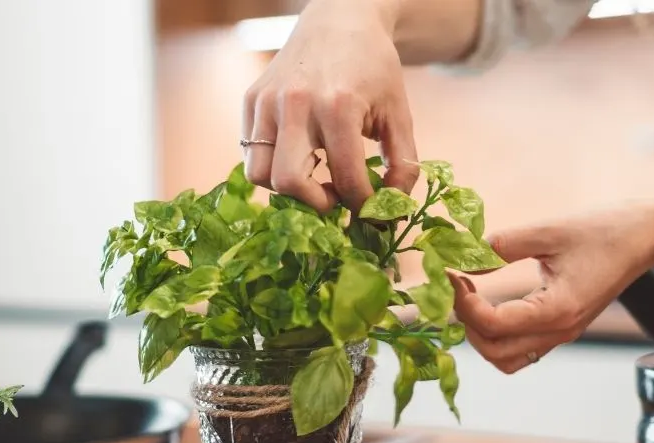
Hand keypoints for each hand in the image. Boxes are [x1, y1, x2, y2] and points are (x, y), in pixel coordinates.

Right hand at [241, 0, 419, 211]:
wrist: (339, 18)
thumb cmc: (373, 67)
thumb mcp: (399, 113)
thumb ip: (404, 165)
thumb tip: (392, 213)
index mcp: (338, 106)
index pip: (346, 180)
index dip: (362, 206)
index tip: (369, 211)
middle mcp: (295, 104)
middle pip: (290, 183)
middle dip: (315, 202)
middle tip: (334, 196)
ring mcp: (267, 101)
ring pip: (260, 174)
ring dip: (287, 189)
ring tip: (313, 176)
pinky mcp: (251, 100)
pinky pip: (250, 154)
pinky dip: (272, 167)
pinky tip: (299, 155)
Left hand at [449, 206, 653, 373]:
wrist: (646, 237)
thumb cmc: (603, 229)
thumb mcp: (548, 231)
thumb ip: (502, 246)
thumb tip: (463, 260)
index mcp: (557, 310)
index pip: (493, 325)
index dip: (463, 302)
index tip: (451, 273)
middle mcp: (560, 331)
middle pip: (495, 352)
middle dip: (467, 323)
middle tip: (457, 288)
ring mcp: (562, 334)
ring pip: (507, 360)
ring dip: (481, 336)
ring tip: (471, 299)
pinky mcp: (562, 328)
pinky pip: (521, 349)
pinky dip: (498, 335)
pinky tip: (489, 302)